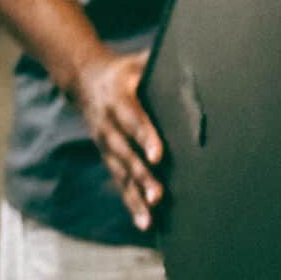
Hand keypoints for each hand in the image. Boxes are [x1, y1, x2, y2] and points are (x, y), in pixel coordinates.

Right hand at [72, 44, 163, 227]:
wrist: (82, 78)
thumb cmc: (124, 69)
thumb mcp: (139, 60)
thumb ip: (161, 63)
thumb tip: (198, 57)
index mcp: (119, 98)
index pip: (134, 119)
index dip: (145, 137)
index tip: (158, 155)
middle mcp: (109, 125)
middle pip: (126, 153)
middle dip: (142, 175)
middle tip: (159, 194)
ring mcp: (106, 144)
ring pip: (121, 173)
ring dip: (136, 195)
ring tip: (152, 216)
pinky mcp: (108, 157)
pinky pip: (120, 182)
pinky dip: (131, 203)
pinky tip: (145, 222)